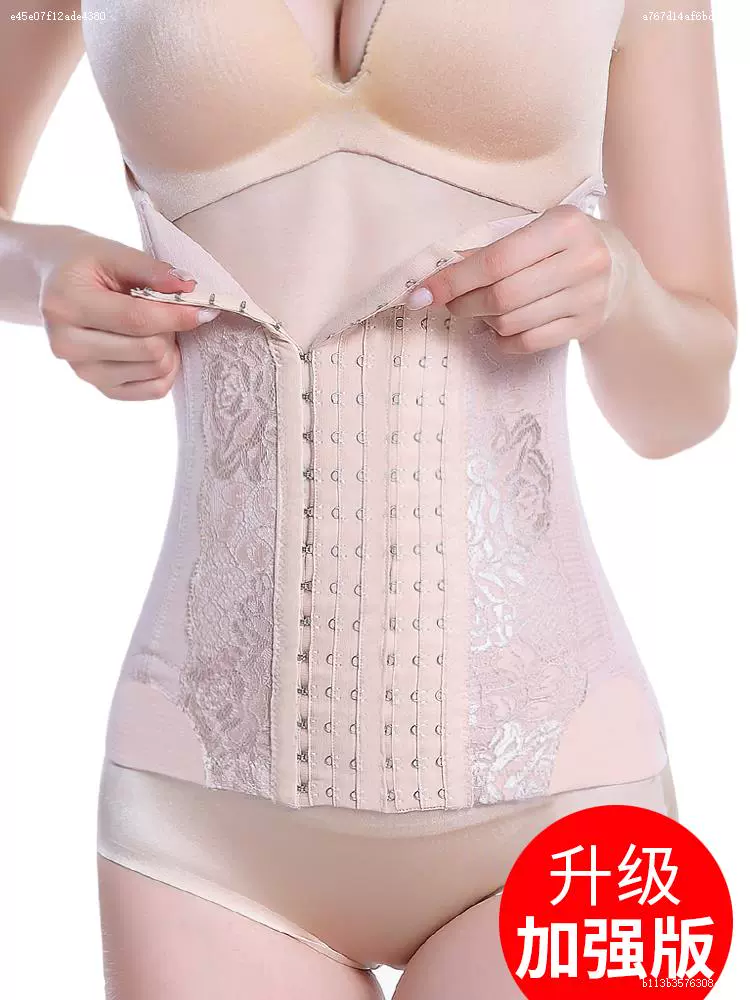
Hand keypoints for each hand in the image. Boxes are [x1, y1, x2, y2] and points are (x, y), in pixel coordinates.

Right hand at [39, 227, 219, 399]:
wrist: (59, 285)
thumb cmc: (88, 265)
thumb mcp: (113, 253)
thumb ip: (151, 269)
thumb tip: (188, 288)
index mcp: (67, 306)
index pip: (136, 320)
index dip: (177, 316)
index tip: (204, 309)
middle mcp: (68, 346)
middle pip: (149, 350)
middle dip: (169, 329)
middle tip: (164, 310)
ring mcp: (84, 372)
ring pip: (155, 371)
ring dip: (168, 347)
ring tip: (153, 326)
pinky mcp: (102, 389)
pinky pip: (154, 390)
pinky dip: (166, 370)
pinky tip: (156, 347)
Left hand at [405, 205, 619, 353]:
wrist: (618, 268)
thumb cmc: (562, 244)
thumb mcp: (535, 232)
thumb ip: (491, 250)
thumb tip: (437, 275)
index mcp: (565, 226)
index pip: (497, 260)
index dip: (454, 280)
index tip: (421, 293)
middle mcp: (582, 261)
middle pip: (502, 296)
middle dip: (465, 303)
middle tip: (451, 303)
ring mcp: (588, 298)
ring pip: (512, 323)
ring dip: (484, 320)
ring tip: (483, 309)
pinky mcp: (586, 326)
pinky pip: (527, 343)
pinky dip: (503, 339)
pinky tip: (501, 327)